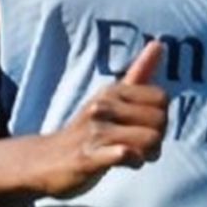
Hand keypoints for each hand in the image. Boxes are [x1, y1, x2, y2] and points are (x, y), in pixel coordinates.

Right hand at [44, 41, 167, 198]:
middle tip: (140, 147)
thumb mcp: (110, 98)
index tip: (145, 129)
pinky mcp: (89, 157)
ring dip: (147, 154)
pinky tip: (125, 163)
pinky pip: (125, 153)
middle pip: (160, 120)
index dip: (161, 117)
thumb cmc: (87, 130)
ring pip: (150, 139)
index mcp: (112, 91)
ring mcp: (95, 131)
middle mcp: (103, 105)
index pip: (161, 98)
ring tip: (133, 156)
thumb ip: (137, 73)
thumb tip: (159, 43)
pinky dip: (133, 160)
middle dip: (157, 139)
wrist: (45, 161)